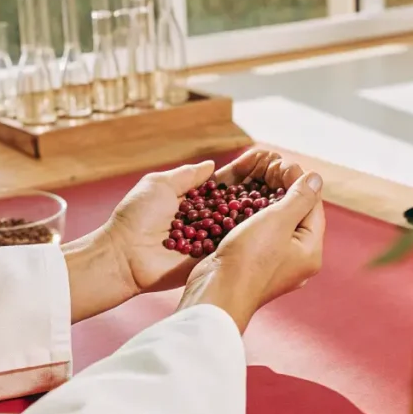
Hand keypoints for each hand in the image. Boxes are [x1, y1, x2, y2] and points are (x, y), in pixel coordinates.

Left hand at [105, 149, 292, 293]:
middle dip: (261, 185)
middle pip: (240, 200)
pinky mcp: (213, 256)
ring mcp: (211, 238)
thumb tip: (212, 165)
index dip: (246, 170)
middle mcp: (205, 219)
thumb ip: (188, 176)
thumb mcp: (160, 184)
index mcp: (192, 199)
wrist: (124, 255)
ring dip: (264, 206)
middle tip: (285, 170)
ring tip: (288, 187)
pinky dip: (255, 229)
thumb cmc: (136, 217)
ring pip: (243, 220)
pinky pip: (237, 241)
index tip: (267, 157)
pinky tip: (277, 215)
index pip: (226, 182)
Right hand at [178, 169, 325, 332]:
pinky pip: (260, 234)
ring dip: (267, 199)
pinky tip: (242, 202)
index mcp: (311, 251)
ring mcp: (275, 264)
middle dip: (283, 188)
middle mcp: (297, 260)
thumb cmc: (250, 259)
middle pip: (296, 214)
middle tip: (269, 167)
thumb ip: (299, 198)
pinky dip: (254, 215)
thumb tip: (315, 178)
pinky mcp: (254, 264)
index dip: (299, 181)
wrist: (216, 294)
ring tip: (255, 179)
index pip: (313, 206)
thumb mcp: (278, 221)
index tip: (283, 162)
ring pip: (276, 223)